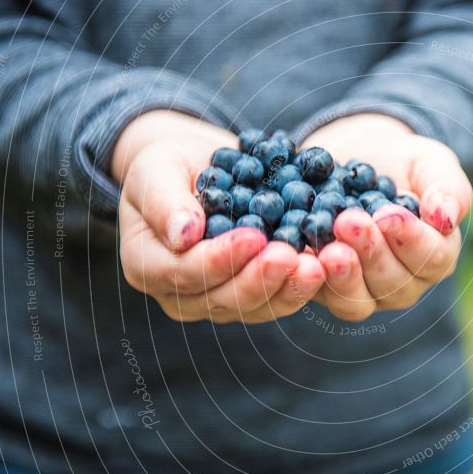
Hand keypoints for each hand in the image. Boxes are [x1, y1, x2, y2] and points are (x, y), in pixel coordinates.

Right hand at [114, 110, 324, 322]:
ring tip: (316, 266)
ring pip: (256, 307)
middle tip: (292, 256)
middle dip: (260, 280)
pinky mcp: (253, 297)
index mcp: (147, 266)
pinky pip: (279, 299)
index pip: (182, 273)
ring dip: (288, 288)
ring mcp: (219, 301)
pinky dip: (303, 285)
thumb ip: (164, 201)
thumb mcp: (155, 169)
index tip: (253, 237)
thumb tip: (183, 235)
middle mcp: (182, 295)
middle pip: (223, 300)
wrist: (200, 171)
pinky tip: (325, 266)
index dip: (220, 259)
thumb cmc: (169, 166)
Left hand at [301, 113, 472, 320]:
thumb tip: (445, 217)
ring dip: (342, 275)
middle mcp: (404, 283)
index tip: (389, 214)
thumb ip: (448, 188)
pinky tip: (301, 255)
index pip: (432, 259)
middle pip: (393, 284)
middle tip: (349, 221)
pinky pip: (319, 295)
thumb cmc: (405, 164)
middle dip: (370, 253)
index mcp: (437, 256)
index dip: (411, 239)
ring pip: (357, 300)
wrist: (359, 159)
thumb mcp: (433, 164)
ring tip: (328, 247)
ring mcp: (365, 292)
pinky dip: (310, 277)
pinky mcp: (325, 290)